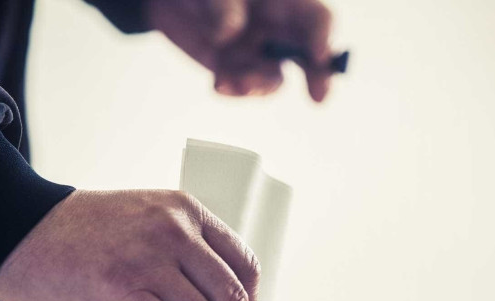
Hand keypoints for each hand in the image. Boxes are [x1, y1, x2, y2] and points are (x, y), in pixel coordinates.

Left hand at [146, 0, 334, 101]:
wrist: (170, 1)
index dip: (324, 37)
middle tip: (319, 98)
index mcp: (284, 3)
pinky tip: (218, 85)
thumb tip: (229, 34)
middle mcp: (279, 29)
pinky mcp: (237, 70)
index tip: (319, 56)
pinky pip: (244, 87)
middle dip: (318, 76)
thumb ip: (223, 8)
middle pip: (310, 55)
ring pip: (274, 79)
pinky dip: (233, 90)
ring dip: (258, 86)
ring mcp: (260, 52)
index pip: (317, 19)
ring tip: (235, 83)